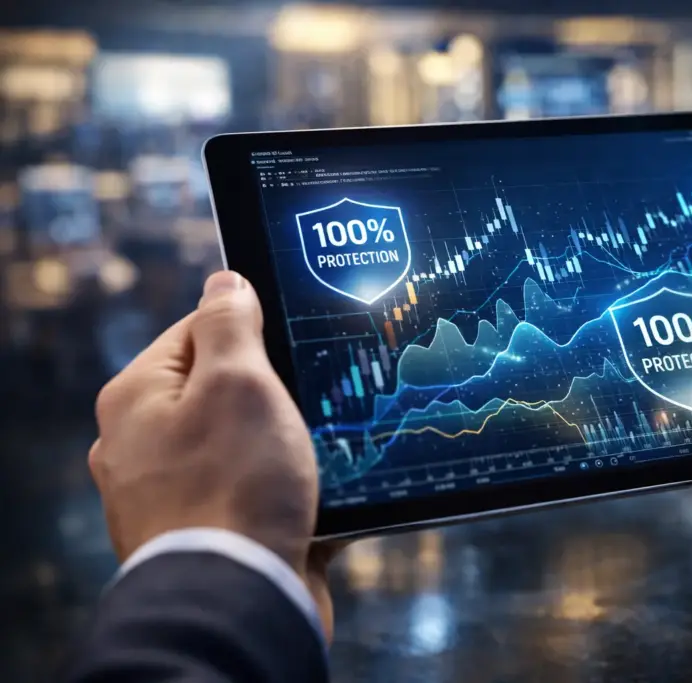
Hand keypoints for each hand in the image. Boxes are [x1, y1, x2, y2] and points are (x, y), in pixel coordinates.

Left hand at [89, 271, 340, 636]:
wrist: (238, 599)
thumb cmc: (234, 486)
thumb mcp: (238, 381)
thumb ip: (228, 321)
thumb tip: (224, 280)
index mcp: (138, 398)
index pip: (197, 329)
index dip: (253, 328)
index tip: (295, 342)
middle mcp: (144, 445)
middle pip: (224, 390)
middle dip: (275, 393)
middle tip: (317, 397)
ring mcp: (175, 494)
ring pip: (245, 443)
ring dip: (287, 444)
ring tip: (324, 449)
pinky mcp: (211, 534)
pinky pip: (256, 493)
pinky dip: (288, 489)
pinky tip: (320, 492)